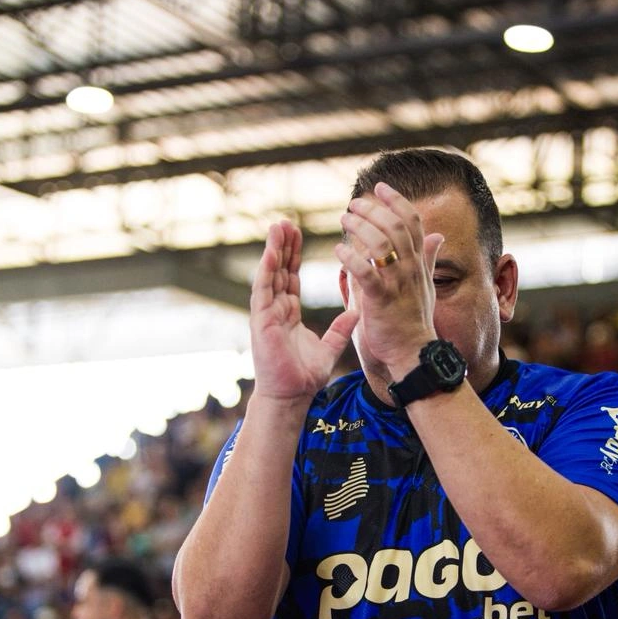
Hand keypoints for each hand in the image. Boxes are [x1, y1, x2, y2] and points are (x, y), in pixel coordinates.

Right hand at [251, 219, 357, 400]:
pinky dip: (267, 270)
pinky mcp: (261, 321)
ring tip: (278, 226)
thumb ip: (341, 329)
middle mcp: (275, 309)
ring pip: (270, 275)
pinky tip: (271, 252)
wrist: (291, 397)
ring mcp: (266, 313)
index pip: (292, 277)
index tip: (299, 233)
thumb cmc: (304, 377)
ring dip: (273, 250)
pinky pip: (264, 290)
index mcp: (289, 313)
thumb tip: (356, 312)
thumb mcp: (329, 348)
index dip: (294, 255)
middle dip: (283, 246)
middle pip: (279, 270)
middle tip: (287, 221)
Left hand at [336, 183, 444, 376]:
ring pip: (381, 245)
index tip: (379, 187)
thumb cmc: (414, 319)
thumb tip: (437, 235)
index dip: (397, 200)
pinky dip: (351, 258)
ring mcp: (398, 284)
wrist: (412, 352)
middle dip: (373, 210)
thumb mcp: (425, 284)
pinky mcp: (381, 300)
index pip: (412, 221)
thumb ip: (428, 257)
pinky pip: (366, 273)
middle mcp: (411, 269)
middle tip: (353, 205)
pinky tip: (339, 251)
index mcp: (419, 262)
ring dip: (360, 228)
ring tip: (343, 220)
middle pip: (395, 227)